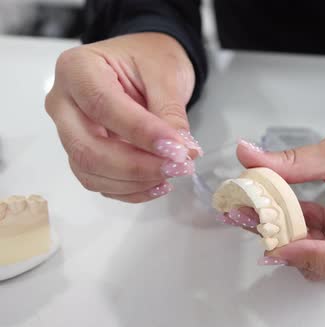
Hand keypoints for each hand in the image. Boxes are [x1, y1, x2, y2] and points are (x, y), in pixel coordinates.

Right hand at [45, 33, 201, 202]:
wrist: (146, 64)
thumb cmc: (150, 59)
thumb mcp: (166, 74)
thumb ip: (170, 113)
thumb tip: (182, 152)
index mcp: (77, 68)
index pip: (103, 106)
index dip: (141, 133)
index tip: (177, 149)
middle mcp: (63, 102)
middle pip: (87, 148)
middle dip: (136, 166)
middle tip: (179, 166)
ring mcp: (69, 131)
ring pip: (89, 171)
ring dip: (134, 181)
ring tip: (174, 172)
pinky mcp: (83, 153)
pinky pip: (99, 181)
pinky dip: (130, 190)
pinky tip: (159, 183)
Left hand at [235, 123, 324, 287]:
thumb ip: (290, 162)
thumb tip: (247, 155)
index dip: (312, 258)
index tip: (279, 244)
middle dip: (290, 247)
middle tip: (255, 223)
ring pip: (320, 256)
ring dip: (287, 237)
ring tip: (256, 215)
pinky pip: (319, 239)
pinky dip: (295, 226)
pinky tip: (273, 211)